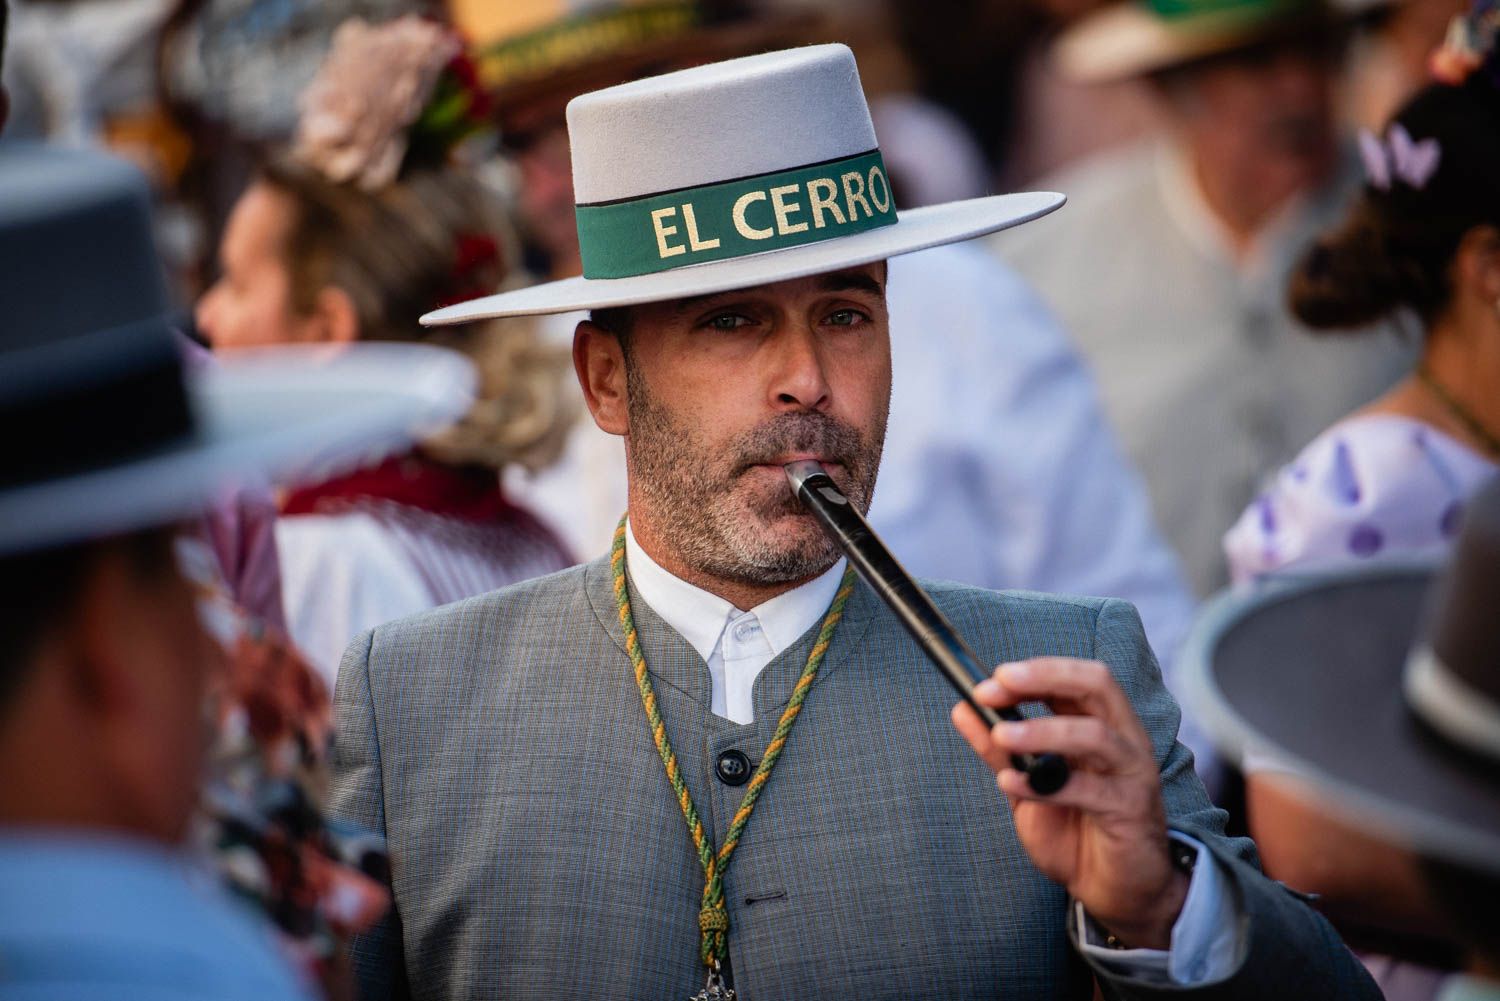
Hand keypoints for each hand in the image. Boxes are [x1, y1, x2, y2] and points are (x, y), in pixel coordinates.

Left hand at [951, 658, 1187, 948]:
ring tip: (1002, 736)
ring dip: (1042, 730)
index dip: (1036, 670)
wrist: (1116, 890)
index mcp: (1101, 725)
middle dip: (1045, 677)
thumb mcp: (1028, 784)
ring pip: (1094, 735)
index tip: (992, 679)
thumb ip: (999, 749)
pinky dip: (1045, 784)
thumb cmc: (1077, 830)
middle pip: (1095, 686)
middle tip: (999, 684)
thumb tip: (963, 708)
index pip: (1076, 677)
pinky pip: (1089, 790)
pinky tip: (1011, 783)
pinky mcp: (1129, 811)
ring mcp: (1131, 774)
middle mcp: (1123, 740)